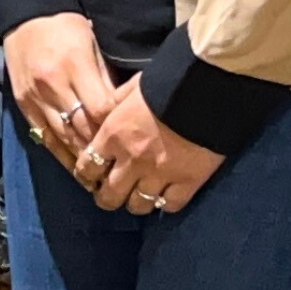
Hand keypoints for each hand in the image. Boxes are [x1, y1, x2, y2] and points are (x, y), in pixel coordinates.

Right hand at [2, 13, 115, 171]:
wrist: (25, 17)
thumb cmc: (67, 28)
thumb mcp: (94, 46)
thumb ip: (106, 80)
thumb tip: (123, 114)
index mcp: (75, 66)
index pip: (100, 110)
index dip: (115, 131)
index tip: (130, 146)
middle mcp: (53, 85)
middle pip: (82, 128)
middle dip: (102, 153)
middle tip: (122, 174)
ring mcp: (35, 96)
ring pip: (63, 138)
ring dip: (83, 161)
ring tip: (101, 181)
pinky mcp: (23, 104)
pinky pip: (44, 136)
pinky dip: (61, 155)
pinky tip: (76, 168)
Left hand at [79, 77, 224, 215]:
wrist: (204, 91)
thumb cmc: (164, 84)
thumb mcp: (129, 89)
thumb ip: (114, 105)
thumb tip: (105, 112)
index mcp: (113, 136)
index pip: (88, 166)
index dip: (86, 175)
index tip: (90, 177)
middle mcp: (132, 160)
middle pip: (109, 195)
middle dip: (105, 198)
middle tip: (108, 196)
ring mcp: (160, 174)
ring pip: (138, 205)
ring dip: (134, 204)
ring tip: (135, 200)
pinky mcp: (188, 181)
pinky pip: (171, 205)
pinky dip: (165, 204)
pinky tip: (163, 199)